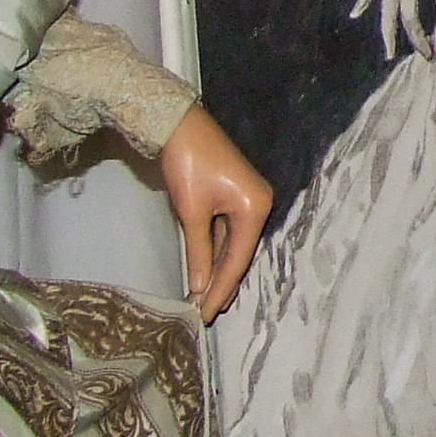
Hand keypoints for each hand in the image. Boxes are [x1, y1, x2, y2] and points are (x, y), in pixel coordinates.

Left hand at [158, 107, 273, 319]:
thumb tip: (200, 287)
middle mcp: (259, 204)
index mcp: (255, 208)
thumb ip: (199, 251)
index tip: (206, 313)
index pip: (238, 259)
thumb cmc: (188, 163)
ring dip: (217, 268)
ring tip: (205, 298)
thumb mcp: (192, 211)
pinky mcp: (232, 195)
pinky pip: (226, 231)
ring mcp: (247, 199)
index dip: (222, 288)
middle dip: (222, 283)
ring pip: (233, 243)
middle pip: (240, 253)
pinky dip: (214, 250)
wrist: (177, 123)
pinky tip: (206, 269)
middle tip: (206, 313)